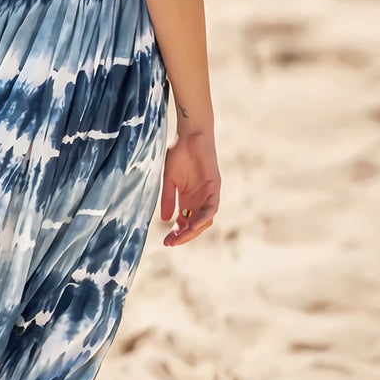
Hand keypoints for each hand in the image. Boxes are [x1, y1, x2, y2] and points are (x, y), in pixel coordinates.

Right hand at [159, 129, 219, 245]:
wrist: (190, 135)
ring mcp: (208, 195)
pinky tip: (192, 225)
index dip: (176, 233)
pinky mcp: (214, 188)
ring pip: (204, 220)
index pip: (183, 222)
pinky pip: (211, 208)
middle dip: (183, 236)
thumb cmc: (178, 154)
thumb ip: (167, 199)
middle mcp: (199, 200)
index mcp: (187, 199)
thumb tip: (165, 220)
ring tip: (180, 237)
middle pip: (194, 225)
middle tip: (171, 243)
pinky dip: (203, 218)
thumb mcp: (168, 180)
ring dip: (193, 231)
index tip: (165, 242)